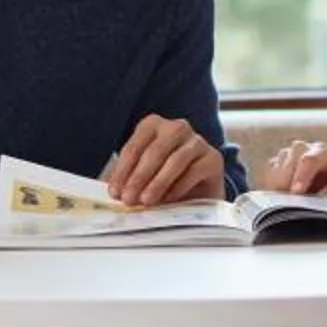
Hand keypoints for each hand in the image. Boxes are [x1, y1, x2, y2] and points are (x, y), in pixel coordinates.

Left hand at [104, 116, 225, 205]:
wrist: (198, 191)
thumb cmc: (164, 181)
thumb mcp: (141, 177)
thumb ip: (127, 180)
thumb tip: (113, 190)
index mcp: (153, 125)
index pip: (134, 147)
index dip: (122, 171)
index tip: (115, 193)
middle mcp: (177, 127)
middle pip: (155, 151)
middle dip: (139, 177)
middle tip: (129, 199)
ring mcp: (197, 141)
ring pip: (175, 160)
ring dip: (158, 183)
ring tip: (146, 201)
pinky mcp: (213, 158)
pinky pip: (194, 170)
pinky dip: (179, 186)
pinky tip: (168, 199)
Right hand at [262, 140, 326, 197]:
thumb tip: (326, 193)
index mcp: (323, 152)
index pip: (309, 160)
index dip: (301, 176)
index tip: (296, 193)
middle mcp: (302, 149)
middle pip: (287, 160)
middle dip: (286, 183)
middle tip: (289, 203)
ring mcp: (286, 156)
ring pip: (274, 169)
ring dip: (277, 187)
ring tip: (288, 203)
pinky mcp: (274, 166)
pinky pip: (265, 177)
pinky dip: (271, 190)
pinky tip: (281, 200)